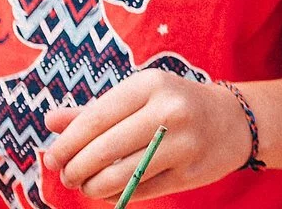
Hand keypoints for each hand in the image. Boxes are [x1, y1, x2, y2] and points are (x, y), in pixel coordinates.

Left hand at [41, 70, 251, 201]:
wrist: (232, 121)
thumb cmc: (174, 105)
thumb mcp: (138, 96)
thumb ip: (94, 109)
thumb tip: (50, 122)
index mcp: (150, 84)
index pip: (95, 118)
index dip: (67, 143)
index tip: (52, 158)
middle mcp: (169, 111)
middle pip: (105, 149)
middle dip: (76, 168)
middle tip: (67, 176)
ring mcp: (183, 143)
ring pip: (121, 175)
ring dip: (93, 186)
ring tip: (85, 186)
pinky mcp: (190, 172)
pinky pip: (141, 190)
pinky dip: (117, 196)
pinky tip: (109, 192)